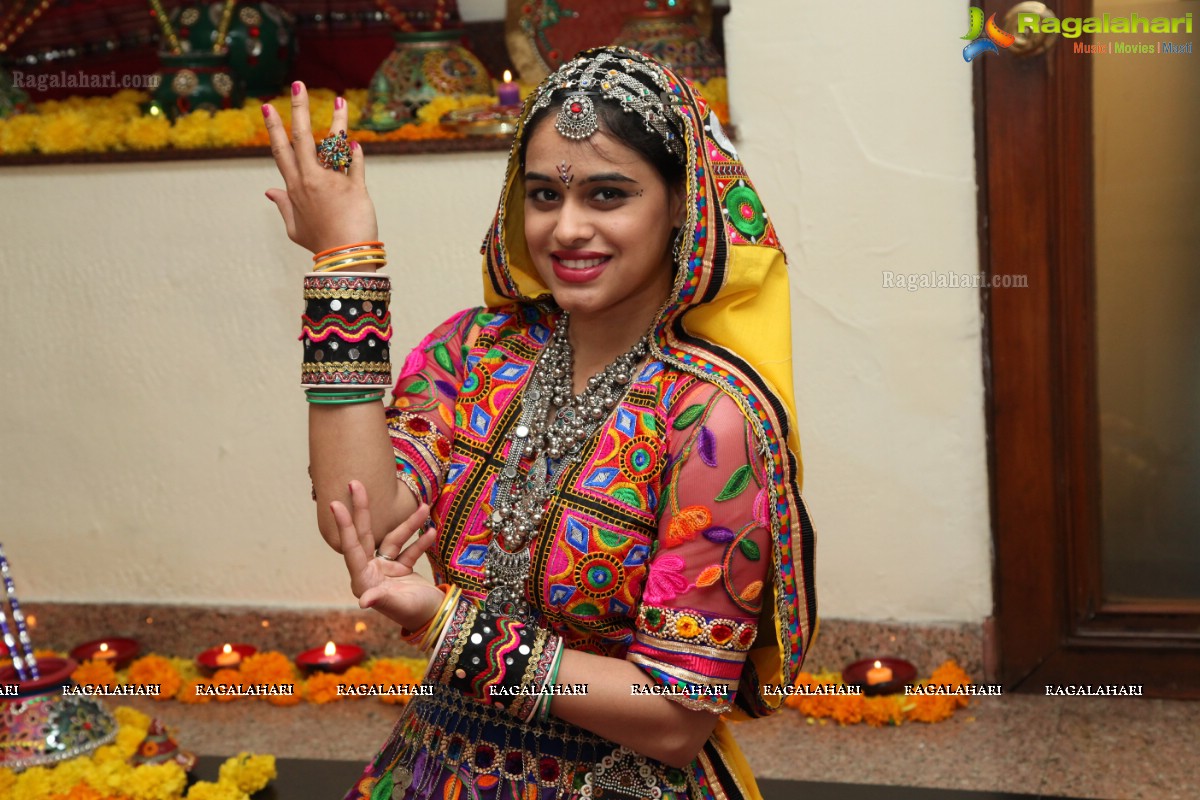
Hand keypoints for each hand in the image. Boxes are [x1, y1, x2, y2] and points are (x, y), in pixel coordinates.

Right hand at [263, 82, 379, 254]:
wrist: (344, 258)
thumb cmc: (320, 244)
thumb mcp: (295, 228)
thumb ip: (284, 206)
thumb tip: (269, 191)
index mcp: (295, 188)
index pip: (281, 152)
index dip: (274, 128)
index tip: (268, 107)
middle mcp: (311, 180)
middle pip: (302, 138)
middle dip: (299, 109)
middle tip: (297, 85)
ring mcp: (333, 183)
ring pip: (333, 145)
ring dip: (337, 121)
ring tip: (339, 100)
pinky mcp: (355, 188)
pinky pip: (355, 165)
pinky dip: (355, 154)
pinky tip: (354, 144)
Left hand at [331, 480, 442, 630]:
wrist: (436, 620)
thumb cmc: (416, 615)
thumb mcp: (400, 606)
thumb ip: (381, 600)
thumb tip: (363, 601)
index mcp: (364, 581)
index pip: (351, 548)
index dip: (345, 525)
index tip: (336, 504)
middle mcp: (370, 572)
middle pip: (364, 535)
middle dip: (361, 510)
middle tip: (354, 483)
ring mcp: (386, 570)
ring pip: (393, 539)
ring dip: (409, 524)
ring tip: (424, 508)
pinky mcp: (401, 569)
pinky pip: (408, 549)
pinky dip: (421, 541)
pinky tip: (433, 531)